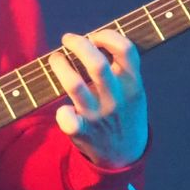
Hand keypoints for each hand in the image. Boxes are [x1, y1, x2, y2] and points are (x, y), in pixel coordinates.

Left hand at [47, 29, 147, 169]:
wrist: (126, 153)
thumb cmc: (124, 110)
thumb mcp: (133, 88)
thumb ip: (121, 65)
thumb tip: (91, 37)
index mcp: (132, 84)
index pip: (126, 50)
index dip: (107, 36)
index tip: (94, 36)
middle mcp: (116, 98)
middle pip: (96, 64)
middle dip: (78, 44)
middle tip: (67, 39)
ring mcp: (98, 115)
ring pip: (74, 85)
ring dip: (60, 66)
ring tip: (56, 59)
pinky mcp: (83, 132)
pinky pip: (67, 121)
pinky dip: (61, 112)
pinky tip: (62, 107)